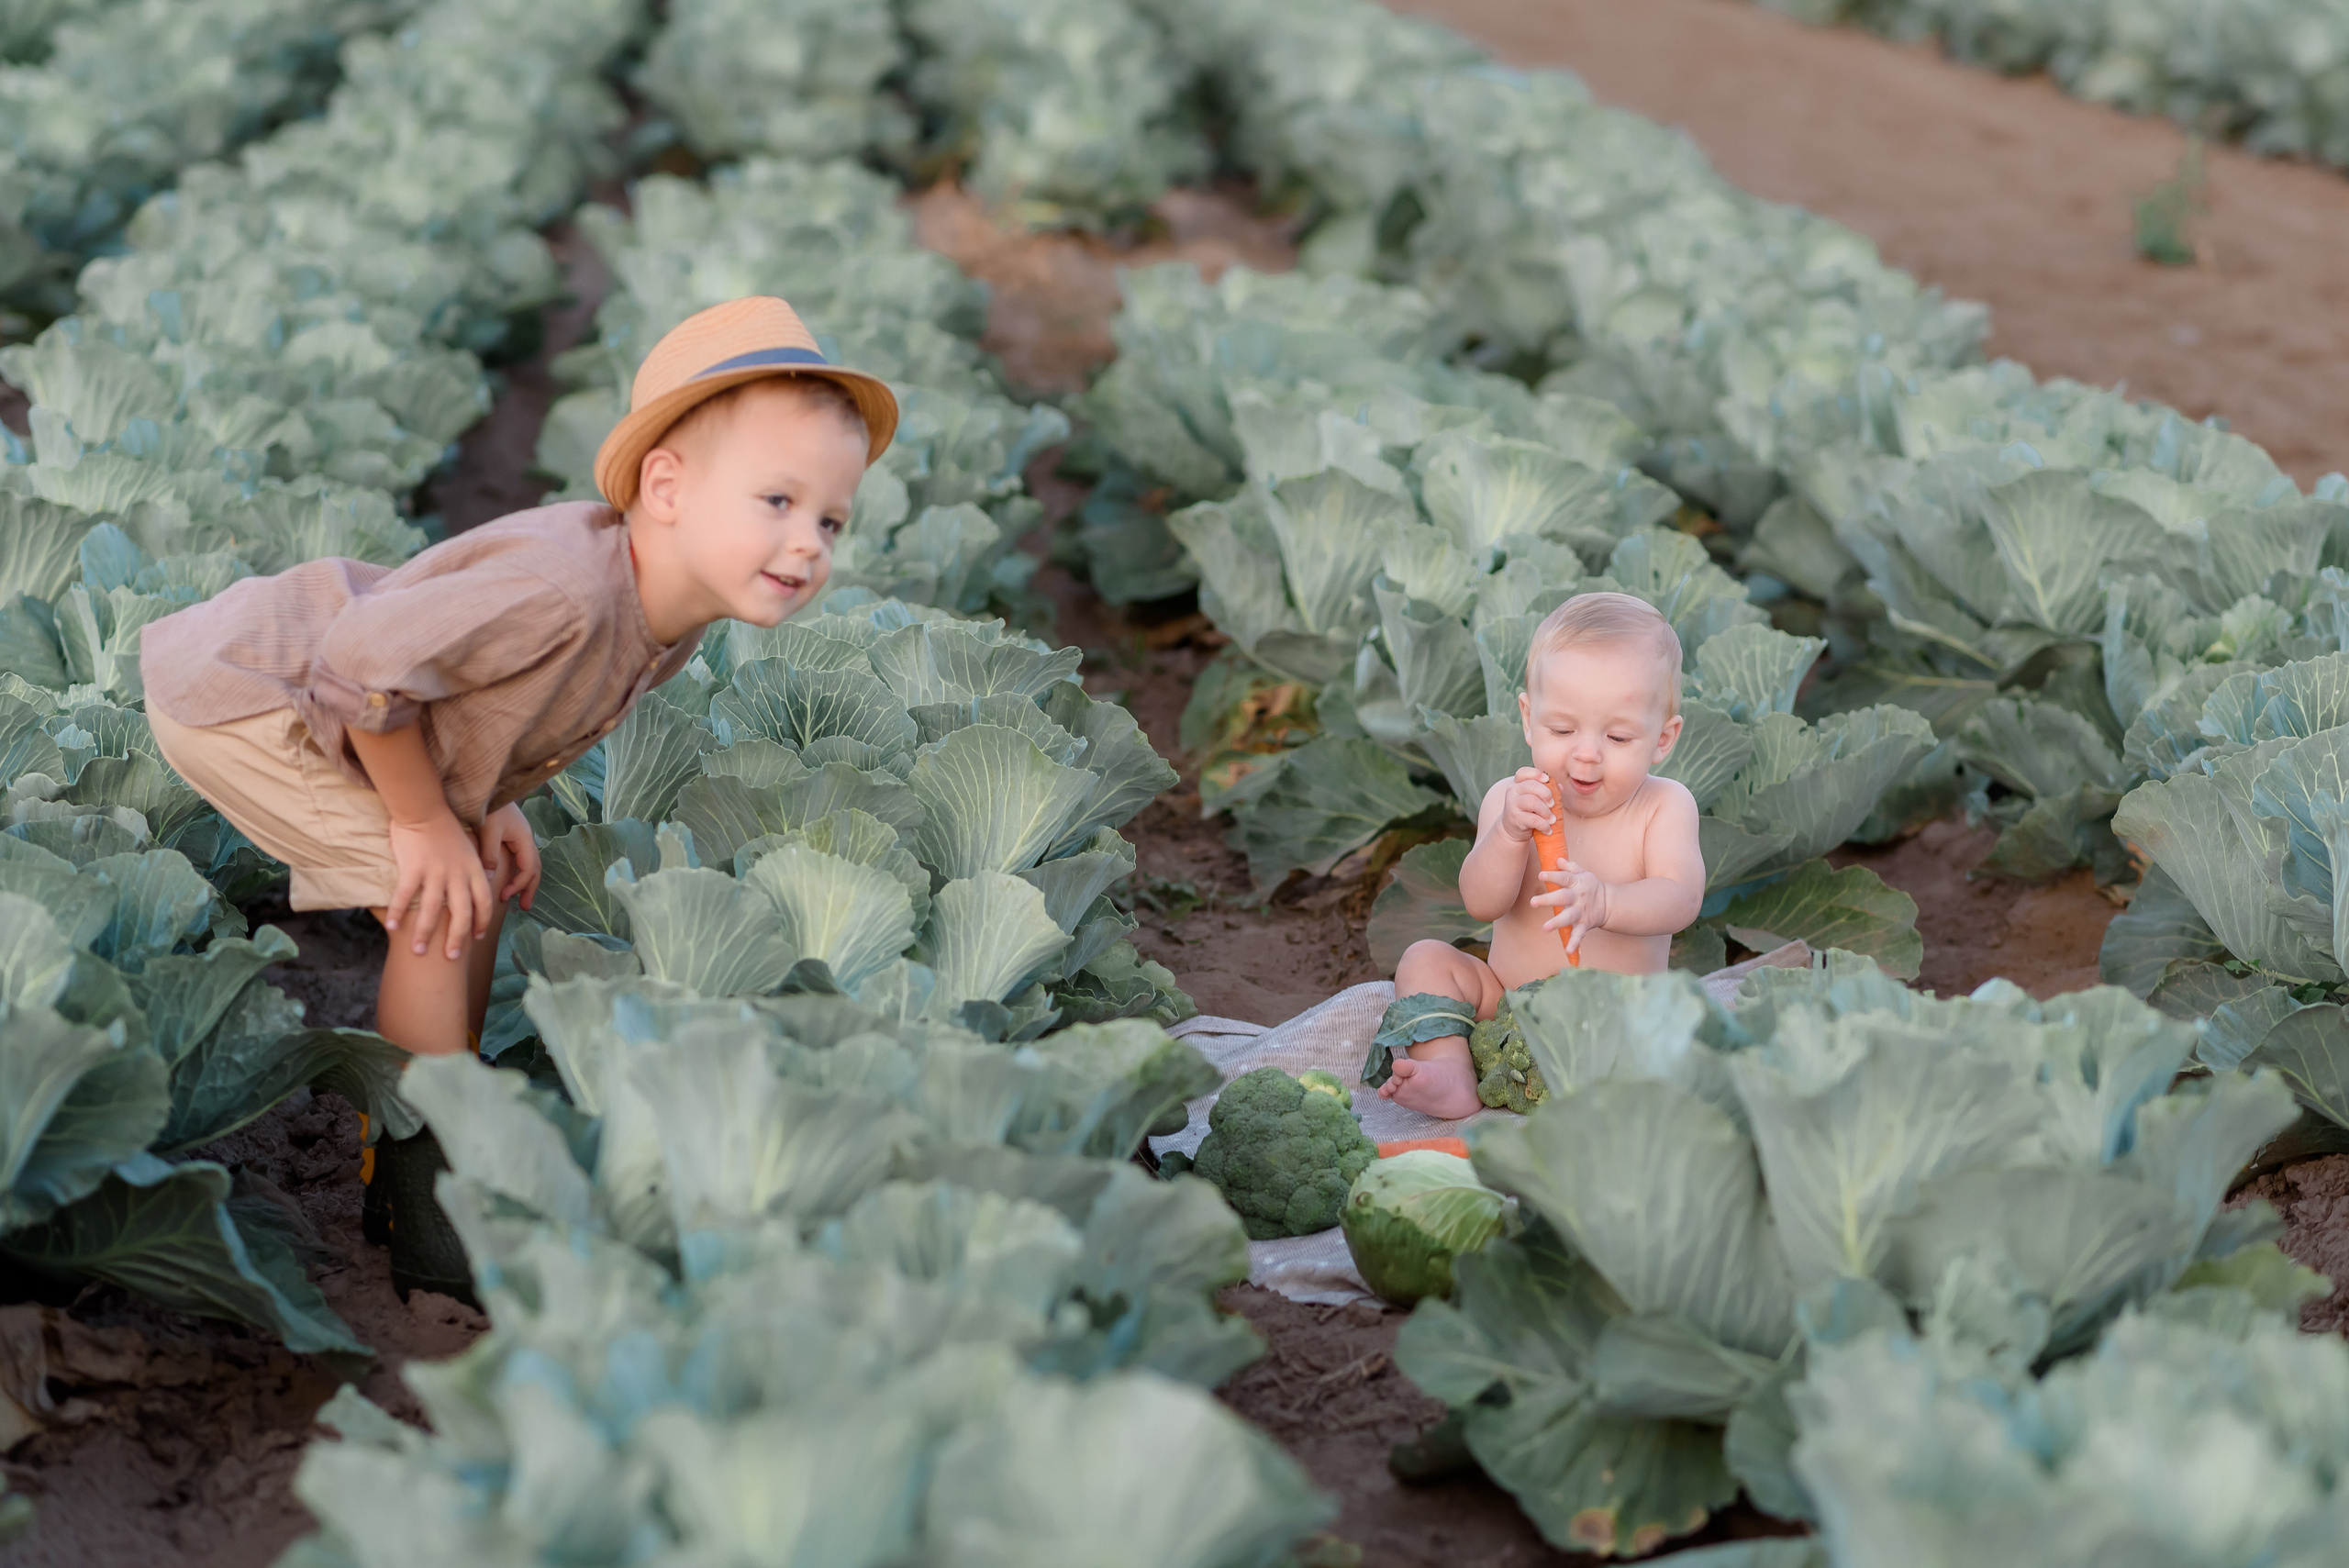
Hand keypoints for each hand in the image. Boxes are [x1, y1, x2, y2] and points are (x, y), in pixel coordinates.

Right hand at [384, 811, 496, 959]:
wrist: (425, 808)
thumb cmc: (446, 828)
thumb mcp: (470, 849)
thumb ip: (477, 868)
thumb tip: (490, 880)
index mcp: (475, 870)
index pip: (484, 903)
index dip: (482, 923)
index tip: (477, 938)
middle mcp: (458, 875)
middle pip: (462, 915)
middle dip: (456, 939)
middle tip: (450, 958)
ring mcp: (436, 872)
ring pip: (433, 911)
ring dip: (424, 934)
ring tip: (417, 951)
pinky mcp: (413, 868)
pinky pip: (406, 896)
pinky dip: (399, 913)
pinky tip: (393, 927)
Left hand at [480, 803, 540, 912]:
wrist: (486, 787)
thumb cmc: (488, 806)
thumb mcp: (488, 830)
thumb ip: (490, 853)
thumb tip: (491, 878)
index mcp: (524, 838)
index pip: (528, 868)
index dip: (519, 884)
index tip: (504, 896)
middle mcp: (526, 839)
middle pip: (535, 868)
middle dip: (530, 888)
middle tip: (525, 907)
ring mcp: (520, 838)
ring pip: (530, 864)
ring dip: (526, 882)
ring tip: (520, 899)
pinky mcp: (512, 836)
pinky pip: (521, 859)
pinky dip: (519, 872)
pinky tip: (511, 879)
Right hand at [1498, 767, 1558, 842]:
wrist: (1512, 829)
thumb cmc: (1528, 810)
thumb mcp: (1535, 798)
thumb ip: (1547, 790)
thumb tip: (1560, 787)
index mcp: (1517, 783)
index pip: (1523, 772)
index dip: (1536, 773)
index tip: (1547, 779)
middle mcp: (1513, 791)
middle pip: (1532, 786)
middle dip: (1546, 794)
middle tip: (1552, 804)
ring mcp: (1512, 804)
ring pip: (1533, 802)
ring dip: (1546, 812)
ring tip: (1552, 819)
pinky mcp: (1515, 818)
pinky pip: (1533, 819)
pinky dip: (1544, 825)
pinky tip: (1548, 829)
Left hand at [1534, 862, 1609, 955]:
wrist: (1610, 903)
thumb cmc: (1590, 886)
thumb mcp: (1583, 873)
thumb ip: (1570, 867)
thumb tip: (1557, 859)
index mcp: (1576, 883)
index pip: (1563, 878)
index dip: (1553, 876)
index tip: (1541, 875)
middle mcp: (1578, 897)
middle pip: (1563, 897)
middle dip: (1548, 899)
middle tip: (1533, 902)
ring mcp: (1581, 912)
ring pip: (1569, 917)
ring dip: (1557, 922)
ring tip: (1544, 928)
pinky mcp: (1585, 924)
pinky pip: (1579, 934)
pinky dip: (1574, 943)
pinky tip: (1568, 951)